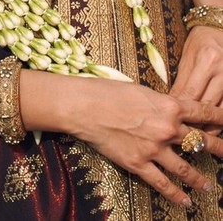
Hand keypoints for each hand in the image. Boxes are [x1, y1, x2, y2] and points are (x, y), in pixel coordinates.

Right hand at [67, 78, 222, 207]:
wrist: (84, 106)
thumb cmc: (108, 92)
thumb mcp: (141, 91)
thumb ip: (160, 104)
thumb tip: (169, 112)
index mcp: (168, 106)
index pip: (203, 113)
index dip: (220, 118)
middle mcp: (166, 128)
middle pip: (201, 141)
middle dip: (219, 150)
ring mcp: (154, 148)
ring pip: (185, 168)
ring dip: (199, 178)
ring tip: (209, 186)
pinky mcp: (138, 163)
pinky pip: (162, 183)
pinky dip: (176, 194)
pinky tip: (185, 201)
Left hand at [170, 27, 222, 133]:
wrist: (221, 29)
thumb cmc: (201, 42)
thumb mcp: (188, 56)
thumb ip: (183, 80)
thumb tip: (172, 103)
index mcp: (206, 59)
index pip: (191, 91)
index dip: (181, 109)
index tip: (171, 121)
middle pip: (207, 103)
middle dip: (195, 121)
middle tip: (183, 134)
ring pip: (222, 109)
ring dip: (211, 125)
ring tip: (199, 138)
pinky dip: (221, 118)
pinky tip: (214, 126)